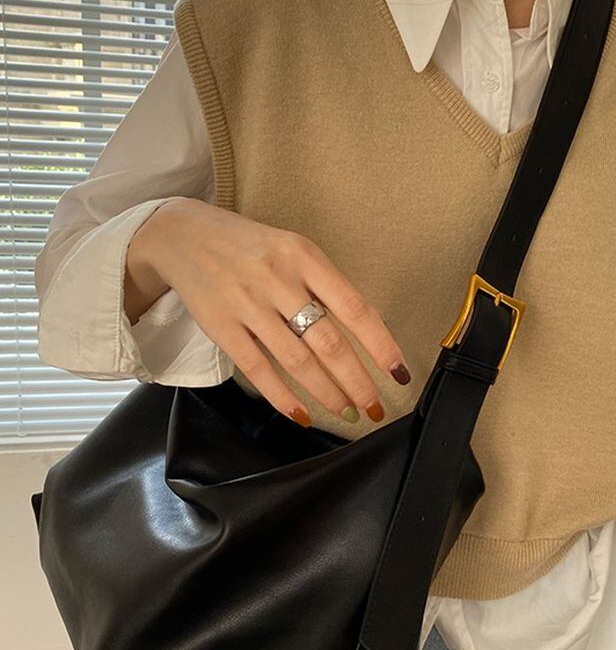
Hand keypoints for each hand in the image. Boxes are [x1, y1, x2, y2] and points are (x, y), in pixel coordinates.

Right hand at [127, 197, 410, 426]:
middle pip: (330, 342)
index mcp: (305, 257)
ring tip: (347, 412)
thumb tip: (362, 334)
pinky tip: (302, 414)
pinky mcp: (221, 327)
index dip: (381, 345)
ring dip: (327, 394)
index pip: (355, 308)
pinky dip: (282, 397)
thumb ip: (323, 285)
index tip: (398, 373)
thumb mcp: (293, 249)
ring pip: (297, 361)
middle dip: (358, 383)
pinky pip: (258, 370)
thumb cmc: (251, 247)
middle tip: (375, 407)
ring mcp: (248, 305)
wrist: (183, 235)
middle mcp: (279, 280)